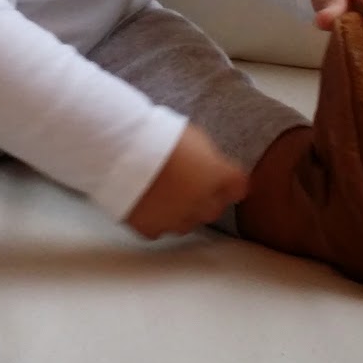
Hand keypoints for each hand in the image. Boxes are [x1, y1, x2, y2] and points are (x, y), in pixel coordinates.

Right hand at [125, 124, 247, 238]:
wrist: (123, 149)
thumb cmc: (158, 134)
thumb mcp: (195, 136)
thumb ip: (209, 157)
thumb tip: (211, 166)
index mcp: (219, 176)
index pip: (239, 188)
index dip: (230, 182)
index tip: (224, 179)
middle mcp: (203, 204)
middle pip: (215, 209)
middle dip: (207, 198)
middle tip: (189, 183)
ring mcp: (177, 220)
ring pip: (188, 223)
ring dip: (182, 211)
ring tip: (164, 192)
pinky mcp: (152, 228)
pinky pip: (159, 229)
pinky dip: (155, 219)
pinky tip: (147, 203)